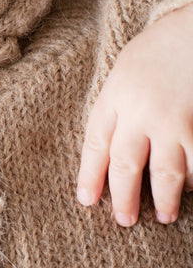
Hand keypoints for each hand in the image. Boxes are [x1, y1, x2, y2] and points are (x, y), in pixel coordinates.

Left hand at [77, 2, 192, 224]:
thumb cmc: (159, 47)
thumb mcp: (124, 70)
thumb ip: (117, 104)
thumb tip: (111, 143)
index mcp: (114, 97)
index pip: (96, 145)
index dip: (90, 175)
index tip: (86, 199)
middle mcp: (141, 114)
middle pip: (127, 166)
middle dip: (124, 197)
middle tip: (124, 221)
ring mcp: (175, 122)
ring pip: (167, 173)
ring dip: (166, 198)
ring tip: (165, 216)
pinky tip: (192, 187)